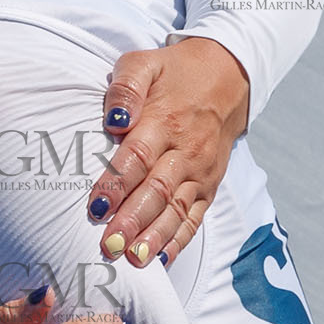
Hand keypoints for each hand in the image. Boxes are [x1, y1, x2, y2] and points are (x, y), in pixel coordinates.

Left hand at [87, 37, 249, 268]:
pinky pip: (195, 217)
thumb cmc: (173, 73)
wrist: (227, 77)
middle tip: (108, 245)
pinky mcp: (209, 186)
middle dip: (132, 221)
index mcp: (164, 121)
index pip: (137, 158)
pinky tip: (160, 260)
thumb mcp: (143, 64)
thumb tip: (114, 120)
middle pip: (156, 191)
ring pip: (176, 210)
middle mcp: (185, 151)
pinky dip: (179, 240)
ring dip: (154, 237)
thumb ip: (124, 88)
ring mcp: (200, 172)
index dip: (116, 184)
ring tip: (133, 259)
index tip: (95, 208)